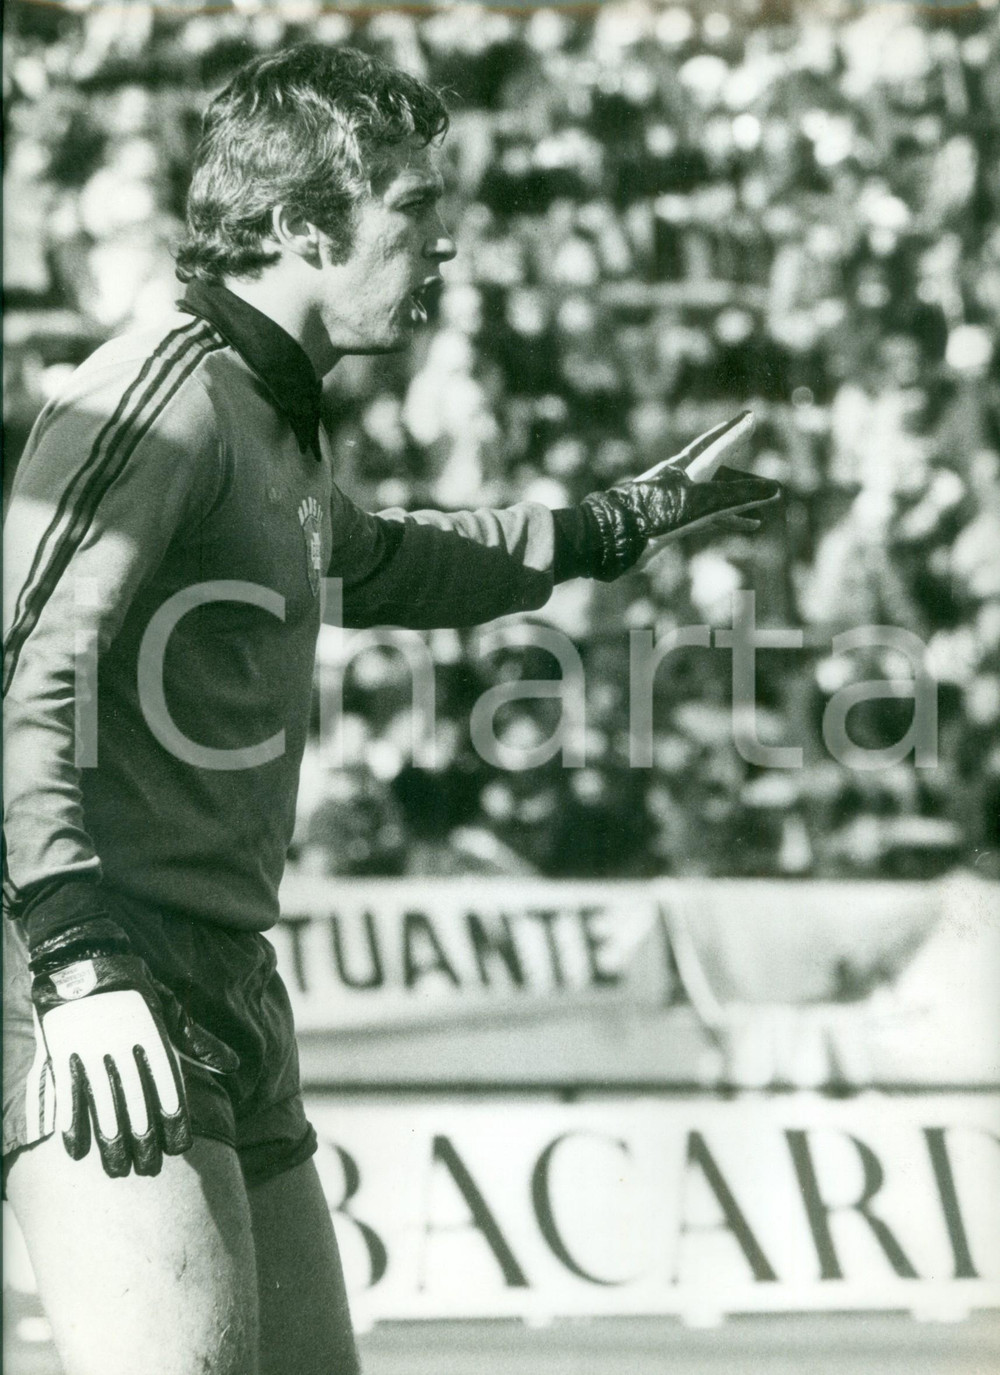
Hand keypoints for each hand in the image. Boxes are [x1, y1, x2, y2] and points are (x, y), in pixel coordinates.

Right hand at [30, 919, 237, 1177]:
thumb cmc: (135, 990)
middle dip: (144, 1139)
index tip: (181, 1147)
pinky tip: (77, 1152)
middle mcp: (125, 1046)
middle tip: (149, 1169)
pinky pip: (68, 1094)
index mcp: (153, 1037)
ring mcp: (93, 1049)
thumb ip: (198, 1042)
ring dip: (112, 1140)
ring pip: (104, 1104)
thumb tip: (235, 1065)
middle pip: (137, 1101)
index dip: (175, 1119)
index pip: (168, 1085)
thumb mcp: (170, 1010)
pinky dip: (71, 1124)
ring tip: (119, 1170)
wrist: (87, 959)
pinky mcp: (65, 1052)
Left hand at [579, 413, 782, 580]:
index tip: (752, 416)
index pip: (717, 446)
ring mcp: (674, 500)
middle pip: (714, 460)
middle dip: (734, 449)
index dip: (736, 433)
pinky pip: (708, 515)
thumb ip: (735, 497)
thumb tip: (772, 490)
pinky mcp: (670, 522)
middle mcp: (680, 480)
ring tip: (767, 501)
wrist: (611, 540)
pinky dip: (730, 518)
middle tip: (748, 430)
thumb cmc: (653, 519)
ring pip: (715, 492)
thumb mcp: (699, 506)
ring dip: (740, 494)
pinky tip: (747, 525)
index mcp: (685, 470)